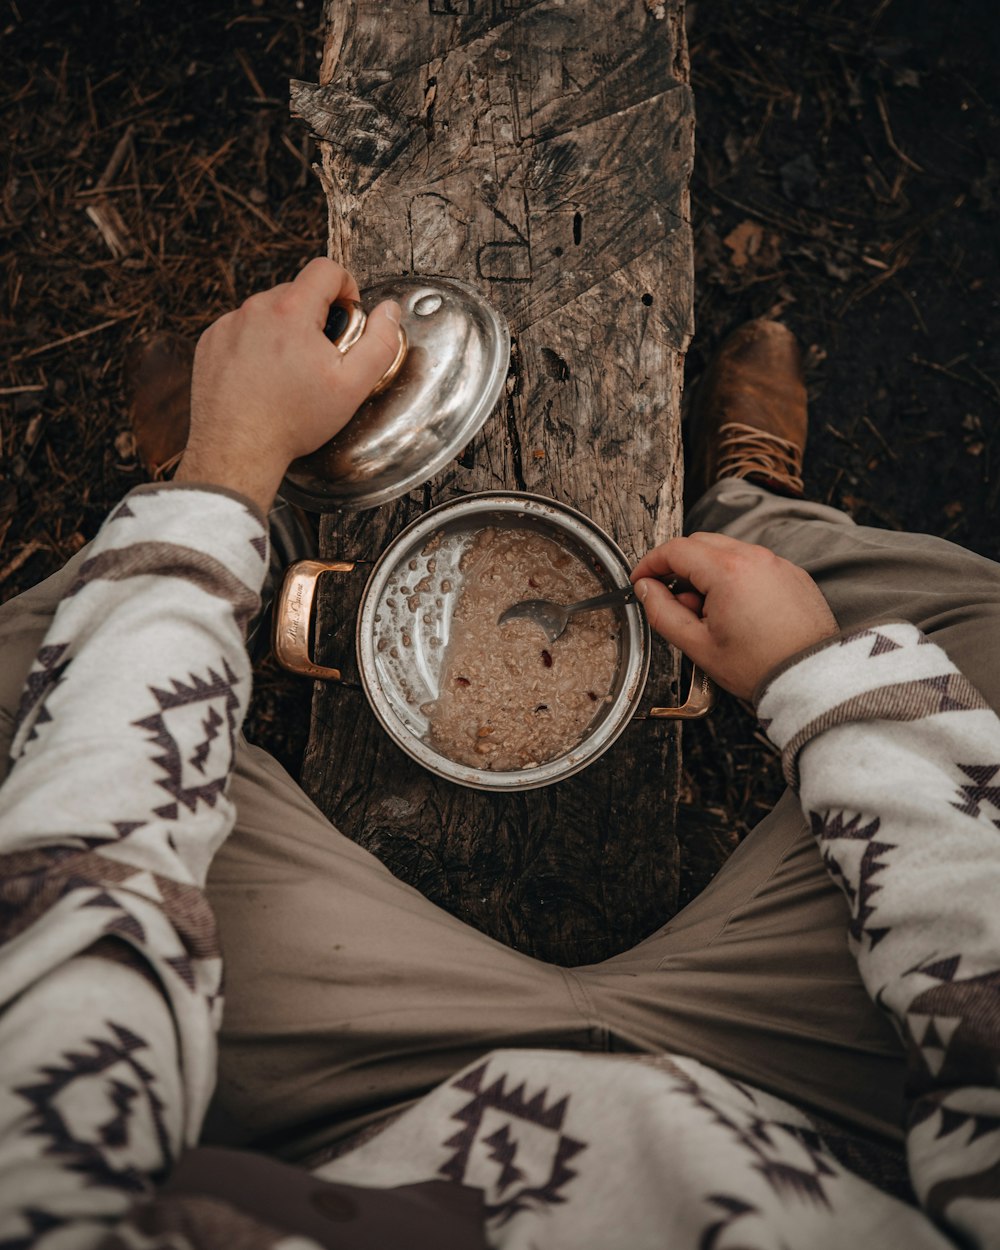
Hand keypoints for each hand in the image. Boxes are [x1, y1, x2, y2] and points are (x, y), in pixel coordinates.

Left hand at [174, 257, 399, 512]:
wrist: (237, 449)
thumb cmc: (293, 421)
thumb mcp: (352, 386)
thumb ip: (380, 342)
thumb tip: (389, 312)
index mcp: (291, 311)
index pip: (326, 269)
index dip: (346, 287)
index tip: (348, 315)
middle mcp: (255, 309)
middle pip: (297, 291)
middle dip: (315, 316)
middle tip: (322, 357)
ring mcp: (228, 325)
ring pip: (268, 312)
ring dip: (284, 331)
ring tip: (290, 373)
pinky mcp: (210, 343)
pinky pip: (241, 330)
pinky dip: (256, 346)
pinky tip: (263, 379)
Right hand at [631, 532, 838, 699]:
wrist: (811, 678)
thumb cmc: (761, 666)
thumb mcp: (698, 645)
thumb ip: (662, 612)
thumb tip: (646, 590)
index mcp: (728, 571)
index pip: (675, 550)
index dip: (651, 564)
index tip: (641, 579)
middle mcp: (755, 558)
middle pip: (700, 544)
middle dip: (678, 566)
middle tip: (671, 599)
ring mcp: (777, 563)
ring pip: (727, 552)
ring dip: (707, 573)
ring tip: (707, 614)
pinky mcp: (792, 575)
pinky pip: (754, 564)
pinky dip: (735, 578)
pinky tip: (735, 612)